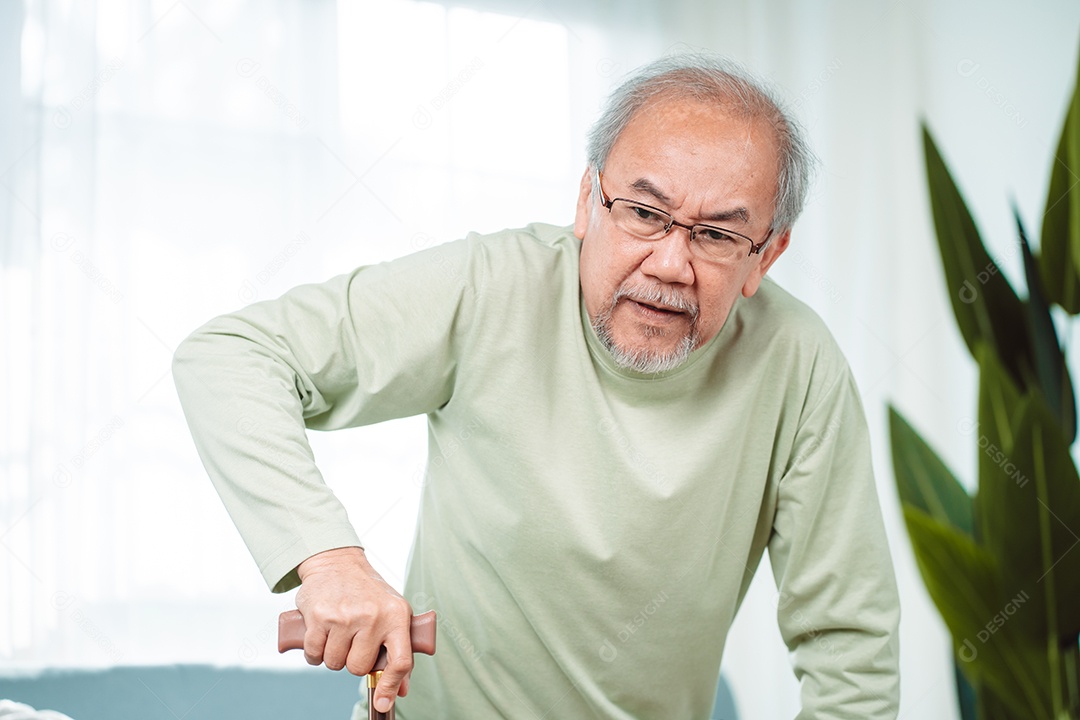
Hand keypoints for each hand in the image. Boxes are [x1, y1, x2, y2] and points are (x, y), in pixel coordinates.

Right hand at [294, 546, 414, 713]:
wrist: (337, 562)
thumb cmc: (368, 593)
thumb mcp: (392, 613)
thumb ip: (398, 650)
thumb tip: (401, 690)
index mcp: (396, 616)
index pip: (400, 661)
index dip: (392, 686)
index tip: (383, 702)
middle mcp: (372, 616)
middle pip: (358, 668)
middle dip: (352, 661)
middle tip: (353, 641)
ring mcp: (345, 617)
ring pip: (334, 663)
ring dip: (332, 655)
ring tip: (338, 633)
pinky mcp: (319, 616)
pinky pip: (314, 655)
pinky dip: (314, 652)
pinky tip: (322, 634)